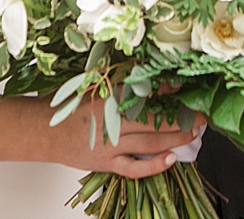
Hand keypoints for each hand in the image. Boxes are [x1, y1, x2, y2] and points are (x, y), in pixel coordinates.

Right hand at [40, 98, 204, 177]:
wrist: (41, 130)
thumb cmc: (66, 106)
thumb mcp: (91, 85)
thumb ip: (117, 82)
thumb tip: (146, 75)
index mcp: (107, 97)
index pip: (146, 92)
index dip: (169, 90)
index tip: (186, 87)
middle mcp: (111, 120)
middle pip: (155, 120)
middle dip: (183, 117)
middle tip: (202, 114)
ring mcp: (110, 144)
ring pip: (151, 143)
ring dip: (176, 138)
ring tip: (194, 132)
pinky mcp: (106, 163)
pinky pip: (135, 168)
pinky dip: (155, 165)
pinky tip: (171, 159)